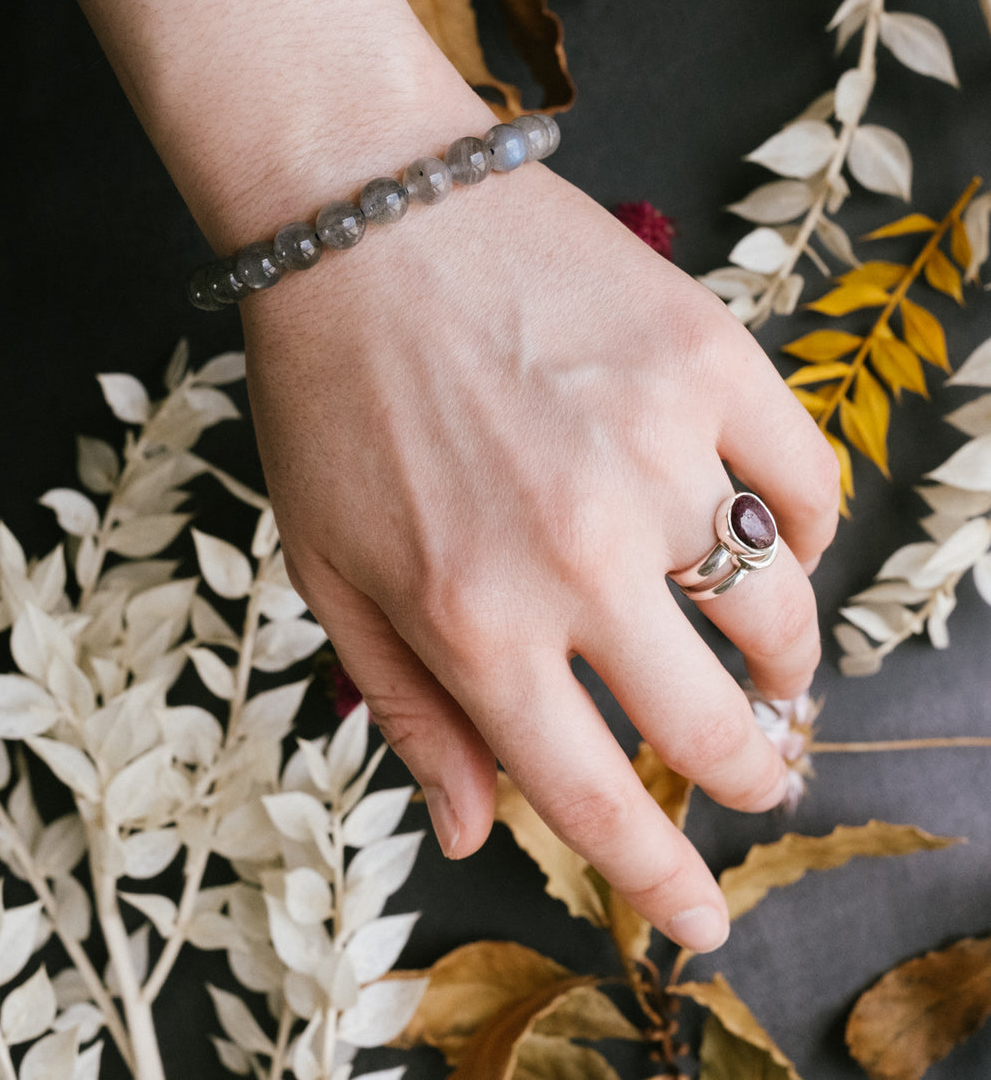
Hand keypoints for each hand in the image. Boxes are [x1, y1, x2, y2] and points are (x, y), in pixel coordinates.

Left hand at [241, 158, 839, 952]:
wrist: (363, 216)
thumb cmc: (330, 398)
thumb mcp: (329, 571)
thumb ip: (409, 710)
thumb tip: (469, 831)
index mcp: (476, 622)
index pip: (598, 796)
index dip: (661, 880)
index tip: (705, 919)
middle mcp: (580, 555)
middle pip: (715, 722)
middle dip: (753, 771)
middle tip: (762, 769)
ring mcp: (658, 453)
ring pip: (781, 608)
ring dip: (786, 659)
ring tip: (770, 658)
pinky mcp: (709, 361)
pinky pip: (804, 480)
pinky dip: (802, 528)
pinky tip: (773, 534)